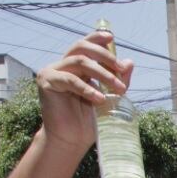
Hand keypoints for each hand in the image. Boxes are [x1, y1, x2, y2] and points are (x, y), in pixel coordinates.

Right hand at [36, 31, 132, 152]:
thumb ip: (118, 80)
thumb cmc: (89, 120)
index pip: (85, 45)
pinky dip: (87, 88)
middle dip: (105, 56)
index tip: (111, 38)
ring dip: (102, 74)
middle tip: (121, 69)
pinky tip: (99, 98)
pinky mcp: (46, 82)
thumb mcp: (109, 97)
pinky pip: (69, 80)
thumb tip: (130, 62)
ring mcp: (52, 72)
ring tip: (118, 89)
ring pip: (79, 62)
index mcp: (76, 66)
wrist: (72, 140)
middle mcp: (63, 65)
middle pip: (82, 48)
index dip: (96, 37)